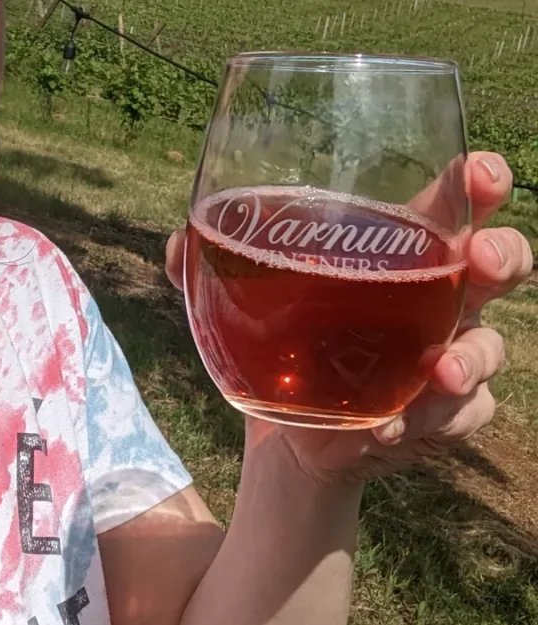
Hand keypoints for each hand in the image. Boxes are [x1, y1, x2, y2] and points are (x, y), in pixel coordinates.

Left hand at [165, 152, 533, 483]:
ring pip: (490, 348)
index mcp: (398, 249)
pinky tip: (383, 427)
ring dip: (471, 358)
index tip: (479, 173)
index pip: (452, 204)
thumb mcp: (241, 296)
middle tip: (480, 261)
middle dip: (502, 256)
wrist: (286, 422)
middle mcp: (436, 297)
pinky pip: (453, 419)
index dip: (478, 183)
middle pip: (496, 266)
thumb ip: (209, 264)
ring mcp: (444, 357)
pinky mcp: (436, 416)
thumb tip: (179, 246)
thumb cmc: (281, 334)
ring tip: (442, 370)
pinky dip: (421, 423)